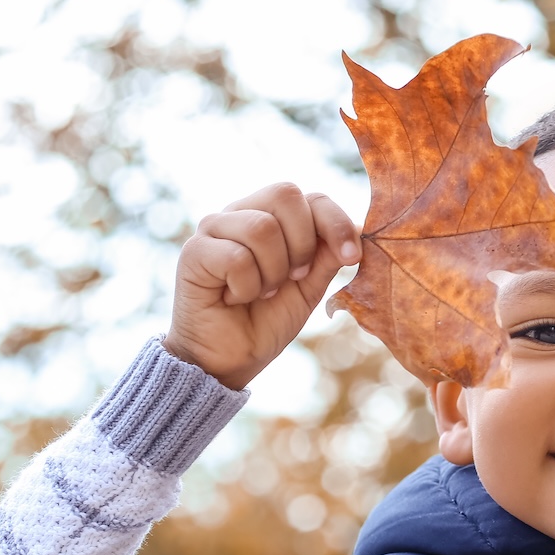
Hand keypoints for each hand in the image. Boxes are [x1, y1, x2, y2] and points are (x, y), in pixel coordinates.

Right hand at [164, 182, 360, 389]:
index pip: (310, 197)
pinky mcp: (194, 251)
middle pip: (285, 195)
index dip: (336, 222)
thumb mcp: (310, 287)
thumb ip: (328, 256)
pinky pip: (236, 257)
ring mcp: (214, 228)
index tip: (352, 257)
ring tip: (261, 292)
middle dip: (302, 244)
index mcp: (272, 218)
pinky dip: (246, 287)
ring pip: (261, 227)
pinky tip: (234, 298)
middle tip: (294, 277)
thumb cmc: (266, 320)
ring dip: (272, 272)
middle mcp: (241, 214)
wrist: (229, 359)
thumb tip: (360, 229)